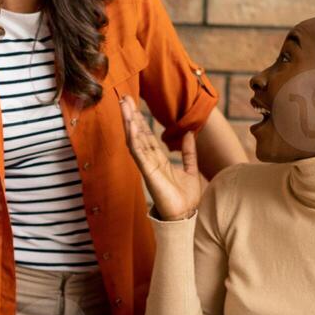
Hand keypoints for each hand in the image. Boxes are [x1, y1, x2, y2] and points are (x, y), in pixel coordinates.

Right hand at [120, 96, 200, 221]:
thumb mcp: (191, 170)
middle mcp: (150, 161)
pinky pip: (138, 153)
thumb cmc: (186, 199)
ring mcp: (147, 166)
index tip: (133, 104)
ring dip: (129, 122)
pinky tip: (130, 126)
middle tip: (125, 97)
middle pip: (138, 134)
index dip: (140, 120)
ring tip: (124, 105)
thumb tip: (189, 133)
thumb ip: (188, 152)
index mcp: (158, 160)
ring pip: (135, 140)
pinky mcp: (148, 173)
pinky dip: (134, 138)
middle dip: (131, 115)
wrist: (185, 216)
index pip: (146, 136)